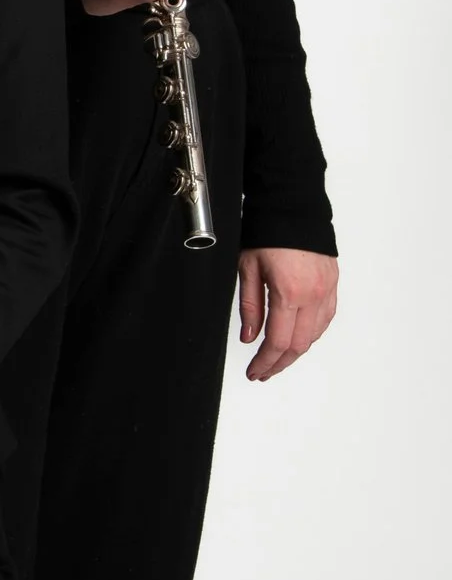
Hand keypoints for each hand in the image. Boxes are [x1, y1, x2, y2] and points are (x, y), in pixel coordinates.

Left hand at [237, 246, 339, 381]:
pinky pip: (325, 319)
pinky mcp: (332, 285)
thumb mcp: (247, 268)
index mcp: (289, 293)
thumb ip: (249, 306)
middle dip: (280, 363)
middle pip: (299, 345)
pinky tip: (298, 338)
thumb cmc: (267, 233)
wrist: (293, 208)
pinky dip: (311, 334)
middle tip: (263, 372)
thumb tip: (249, 337)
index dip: (265, 362)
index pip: (278, 342)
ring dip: (296, 351)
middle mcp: (313, 296)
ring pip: (315, 335)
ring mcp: (326, 291)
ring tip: (277, 359)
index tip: (254, 372)